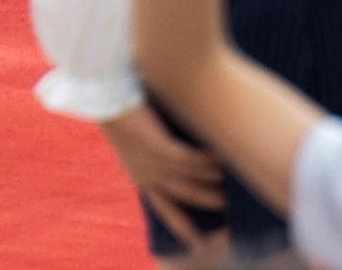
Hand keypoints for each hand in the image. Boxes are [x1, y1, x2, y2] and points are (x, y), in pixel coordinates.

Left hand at [97, 101, 228, 249]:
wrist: (108, 97)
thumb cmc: (126, 113)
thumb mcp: (139, 141)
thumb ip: (158, 151)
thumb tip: (184, 157)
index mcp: (140, 177)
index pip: (165, 209)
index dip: (182, 226)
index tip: (197, 243)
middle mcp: (146, 175)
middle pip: (183, 197)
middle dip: (207, 204)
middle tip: (229, 211)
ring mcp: (151, 163)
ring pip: (188, 180)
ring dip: (212, 183)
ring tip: (233, 186)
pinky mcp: (157, 147)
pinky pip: (189, 160)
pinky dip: (207, 161)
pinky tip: (222, 158)